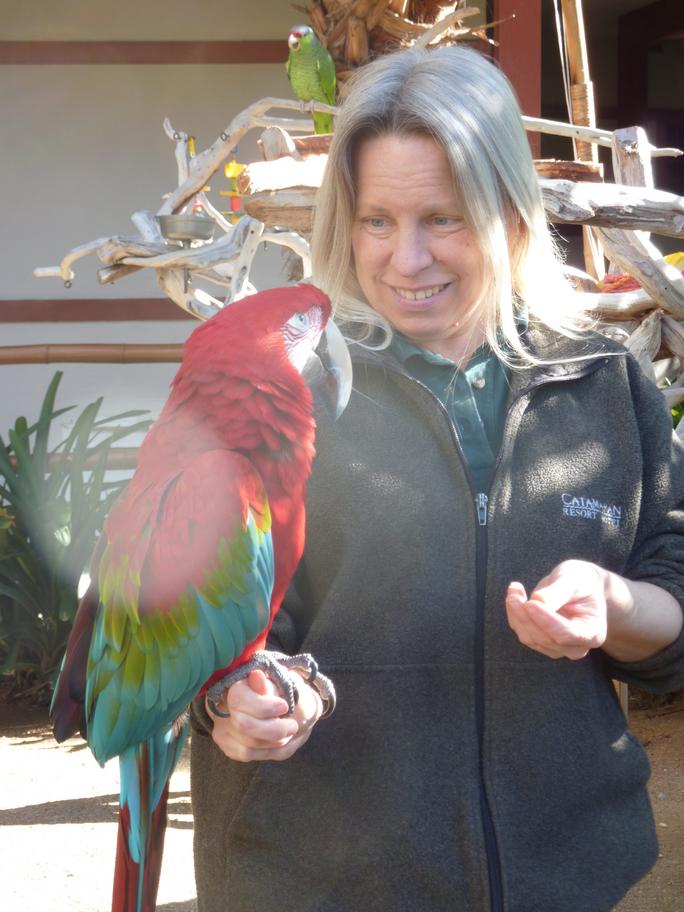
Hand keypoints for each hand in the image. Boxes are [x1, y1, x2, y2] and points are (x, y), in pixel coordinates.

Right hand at [207, 668, 322, 761]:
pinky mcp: (227, 744)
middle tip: (292, 726)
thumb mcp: (285, 685)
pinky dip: (268, 751)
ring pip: (247, 744)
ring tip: (287, 732)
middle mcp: (222, 705)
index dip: (262, 706)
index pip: (238, 699)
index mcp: (236, 684)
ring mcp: (222, 726)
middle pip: (243, 725)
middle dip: (273, 729)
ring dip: (274, 742)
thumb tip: (256, 675)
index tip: (284, 707)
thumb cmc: (286, 694)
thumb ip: (270, 685)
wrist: (290, 710)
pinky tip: (278, 742)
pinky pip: (247, 755)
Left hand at [505, 560, 607, 659]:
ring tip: (514, 588)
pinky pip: (522, 632)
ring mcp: (557, 648)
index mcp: (593, 633)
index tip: (530, 603)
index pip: (567, 634)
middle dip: (526, 616)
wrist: (579, 586)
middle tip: (514, 589)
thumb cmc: (581, 581)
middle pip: (546, 639)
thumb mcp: (575, 579)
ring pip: (530, 638)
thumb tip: (537, 601)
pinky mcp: (541, 642)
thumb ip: (559, 591)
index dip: (547, 621)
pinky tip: (514, 595)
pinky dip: (514, 614)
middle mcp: (576, 647)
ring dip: (517, 613)